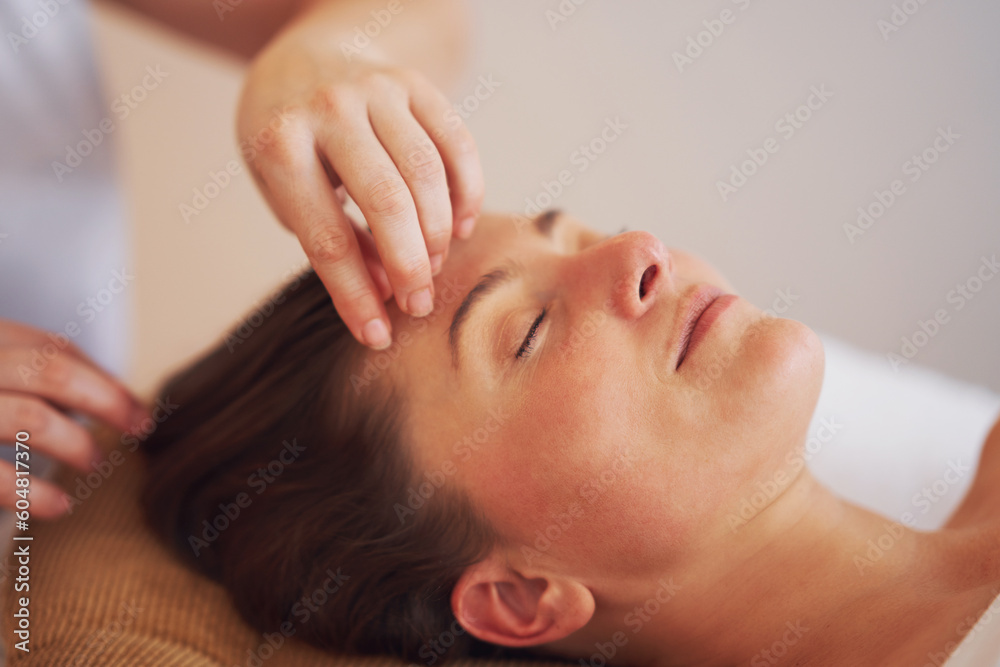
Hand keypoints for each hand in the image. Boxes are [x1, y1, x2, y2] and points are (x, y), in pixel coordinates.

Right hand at [0, 319, 147, 517]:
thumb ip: (22, 371)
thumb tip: (98, 397)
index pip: (50, 346)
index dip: (101, 377)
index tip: (137, 407)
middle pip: (49, 370)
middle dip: (106, 399)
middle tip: (139, 426)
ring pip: (29, 416)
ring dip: (75, 443)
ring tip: (93, 462)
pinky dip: (30, 492)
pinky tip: (57, 505)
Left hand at [237, 47, 483, 349]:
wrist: (304, 61)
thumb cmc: (290, 144)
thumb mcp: (287, 193)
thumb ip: (335, 239)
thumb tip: (387, 293)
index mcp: (281, 145)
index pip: (326, 237)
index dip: (355, 295)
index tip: (377, 336)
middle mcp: (329, 110)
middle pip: (387, 203)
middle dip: (409, 266)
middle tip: (419, 306)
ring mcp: (375, 91)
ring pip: (427, 174)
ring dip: (438, 233)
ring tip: (433, 267)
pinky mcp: (414, 84)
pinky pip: (456, 144)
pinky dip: (467, 192)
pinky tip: (459, 227)